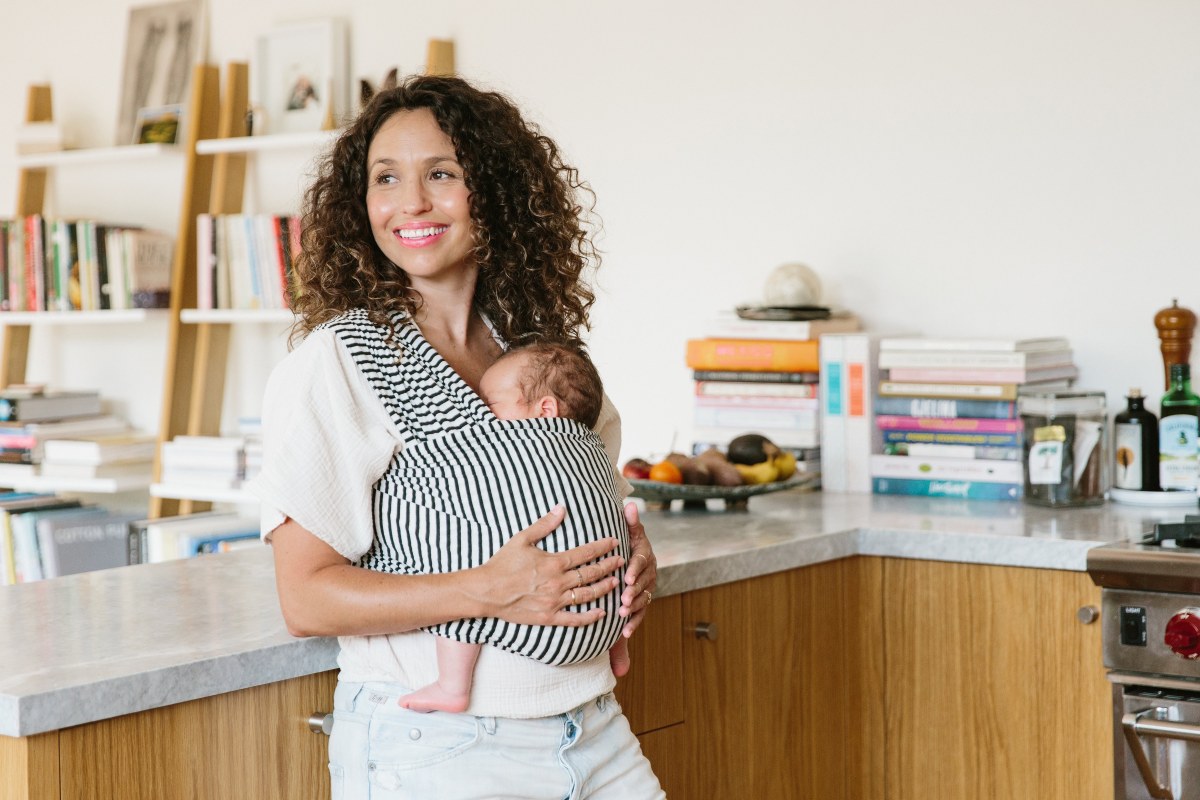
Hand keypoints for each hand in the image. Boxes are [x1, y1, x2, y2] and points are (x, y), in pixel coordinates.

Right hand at [478, 505, 622, 626]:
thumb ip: (544, 524)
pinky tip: (602, 613)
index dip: (602, 547)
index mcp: (554, 562)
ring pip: (587, 595)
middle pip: (591, 573)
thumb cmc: (502, 564)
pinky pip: (574, 619)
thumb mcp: (522, 539)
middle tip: (621, 560)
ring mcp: (554, 602)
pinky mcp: (549, 617)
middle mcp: (558, 582)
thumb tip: (561, 508)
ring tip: (616, 582)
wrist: (486, 592)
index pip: (585, 553)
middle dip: (609, 566)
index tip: (614, 542)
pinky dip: (590, 617)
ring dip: (604, 588)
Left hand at [618, 502, 657, 637]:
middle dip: (634, 592)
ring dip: (634, 608)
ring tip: (623, 615)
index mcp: (645, 554)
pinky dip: (634, 622)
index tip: (627, 578)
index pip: (641, 561)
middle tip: (624, 600)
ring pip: (643, 598)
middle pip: (643, 583)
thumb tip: (630, 504)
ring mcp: (648, 587)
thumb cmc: (628, 542)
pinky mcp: (644, 600)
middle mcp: (649, 571)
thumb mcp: (631, 531)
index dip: (635, 570)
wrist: (632, 555)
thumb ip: (631, 520)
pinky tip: (625, 632)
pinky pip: (641, 612)